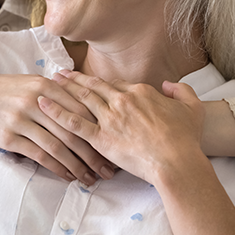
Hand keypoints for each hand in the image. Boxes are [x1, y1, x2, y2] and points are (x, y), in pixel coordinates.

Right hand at [0, 74, 114, 184]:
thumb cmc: (3, 91)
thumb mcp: (30, 84)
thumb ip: (56, 93)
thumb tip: (87, 106)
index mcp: (45, 85)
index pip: (82, 109)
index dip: (101, 129)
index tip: (115, 145)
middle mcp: (36, 101)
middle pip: (74, 130)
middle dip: (95, 153)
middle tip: (109, 169)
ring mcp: (21, 119)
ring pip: (59, 146)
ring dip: (78, 165)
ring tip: (91, 178)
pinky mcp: (9, 137)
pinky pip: (39, 155)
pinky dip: (57, 168)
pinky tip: (68, 176)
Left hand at [38, 70, 205, 183]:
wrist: (177, 161)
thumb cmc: (185, 139)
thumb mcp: (191, 108)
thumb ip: (181, 91)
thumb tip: (168, 84)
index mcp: (140, 92)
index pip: (116, 84)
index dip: (101, 82)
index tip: (90, 80)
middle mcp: (122, 100)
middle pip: (94, 86)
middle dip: (76, 79)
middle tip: (61, 73)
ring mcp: (110, 118)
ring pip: (82, 99)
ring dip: (64, 89)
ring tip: (50, 82)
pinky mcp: (101, 137)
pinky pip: (74, 123)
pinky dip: (57, 112)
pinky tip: (43, 105)